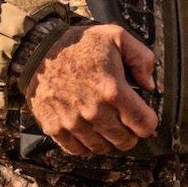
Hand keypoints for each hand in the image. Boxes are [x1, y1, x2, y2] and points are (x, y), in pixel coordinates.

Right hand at [28, 23, 160, 155]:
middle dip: (131, 133)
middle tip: (126, 121)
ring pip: (102, 148)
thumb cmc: (79, 43)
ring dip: (108, 140)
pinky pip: (77, 150)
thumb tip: (149, 87)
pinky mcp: (53, 127)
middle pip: (125, 141)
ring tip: (107, 125)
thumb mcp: (117, 37)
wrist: (37, 49)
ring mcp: (71, 122)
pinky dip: (86, 144)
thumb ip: (142, 59)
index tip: (144, 116)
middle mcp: (93, 111)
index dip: (149, 122)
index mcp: (113, 90)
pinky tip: (88, 131)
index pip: (144, 125)